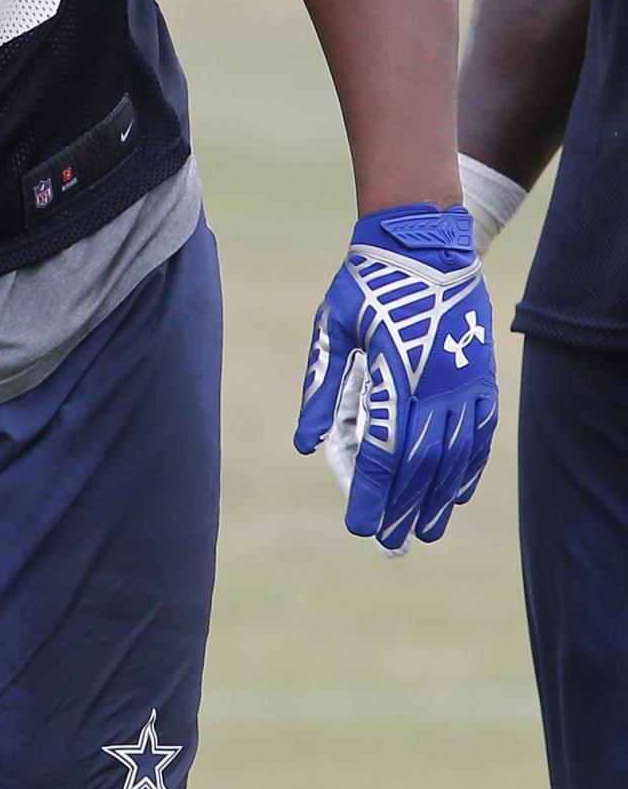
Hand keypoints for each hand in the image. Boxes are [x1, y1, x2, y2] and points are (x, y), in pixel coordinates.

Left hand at [294, 204, 499, 548]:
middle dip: (404, 506)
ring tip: (425, 529)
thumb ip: (320, 386)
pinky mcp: (483, 378)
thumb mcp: (331, 327)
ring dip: (439, 496)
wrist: (425, 247)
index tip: (360, 525)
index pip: (383, 450)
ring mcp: (467, 383)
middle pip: (422, 462)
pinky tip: (458, 493)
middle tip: (390, 541)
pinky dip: (470, 467)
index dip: (373, 492)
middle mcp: (438, 386)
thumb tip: (305, 443)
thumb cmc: (367, 286)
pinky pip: (481, 433)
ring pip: (456, 455)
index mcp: (396, 375)